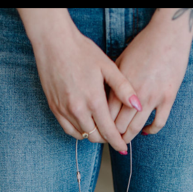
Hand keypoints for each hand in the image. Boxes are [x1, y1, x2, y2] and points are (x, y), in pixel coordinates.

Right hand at [18, 9, 142, 153]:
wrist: (54, 43)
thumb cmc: (82, 52)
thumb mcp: (108, 67)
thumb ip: (124, 89)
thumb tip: (138, 105)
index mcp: (94, 100)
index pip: (109, 131)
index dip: (118, 142)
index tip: (123, 149)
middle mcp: (78, 109)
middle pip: (96, 137)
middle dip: (107, 139)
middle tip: (114, 136)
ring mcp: (64, 110)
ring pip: (82, 135)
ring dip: (94, 135)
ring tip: (102, 131)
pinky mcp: (54, 108)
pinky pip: (68, 130)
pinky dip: (79, 132)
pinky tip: (86, 127)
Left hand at [107, 17, 192, 140]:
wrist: (168, 36)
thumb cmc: (142, 46)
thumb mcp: (119, 63)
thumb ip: (111, 84)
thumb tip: (102, 101)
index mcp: (119, 86)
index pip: (106, 115)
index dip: (101, 127)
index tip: (100, 132)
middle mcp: (134, 95)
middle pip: (119, 125)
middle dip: (112, 136)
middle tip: (110, 140)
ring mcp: (152, 98)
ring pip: (136, 128)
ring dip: (128, 138)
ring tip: (124, 141)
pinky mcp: (168, 98)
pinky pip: (159, 122)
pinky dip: (151, 130)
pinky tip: (146, 131)